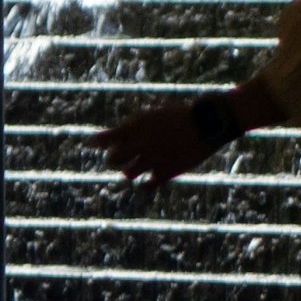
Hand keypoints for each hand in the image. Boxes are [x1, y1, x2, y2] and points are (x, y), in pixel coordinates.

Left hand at [92, 104, 214, 187]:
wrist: (207, 123)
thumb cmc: (180, 116)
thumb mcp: (154, 115)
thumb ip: (135, 127)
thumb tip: (118, 138)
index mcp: (138, 125)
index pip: (107, 138)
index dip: (98, 141)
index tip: (94, 143)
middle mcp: (141, 143)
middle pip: (113, 159)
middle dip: (113, 159)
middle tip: (115, 158)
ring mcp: (153, 159)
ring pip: (128, 173)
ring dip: (128, 171)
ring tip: (131, 170)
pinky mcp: (165, 172)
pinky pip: (147, 185)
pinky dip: (145, 185)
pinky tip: (146, 182)